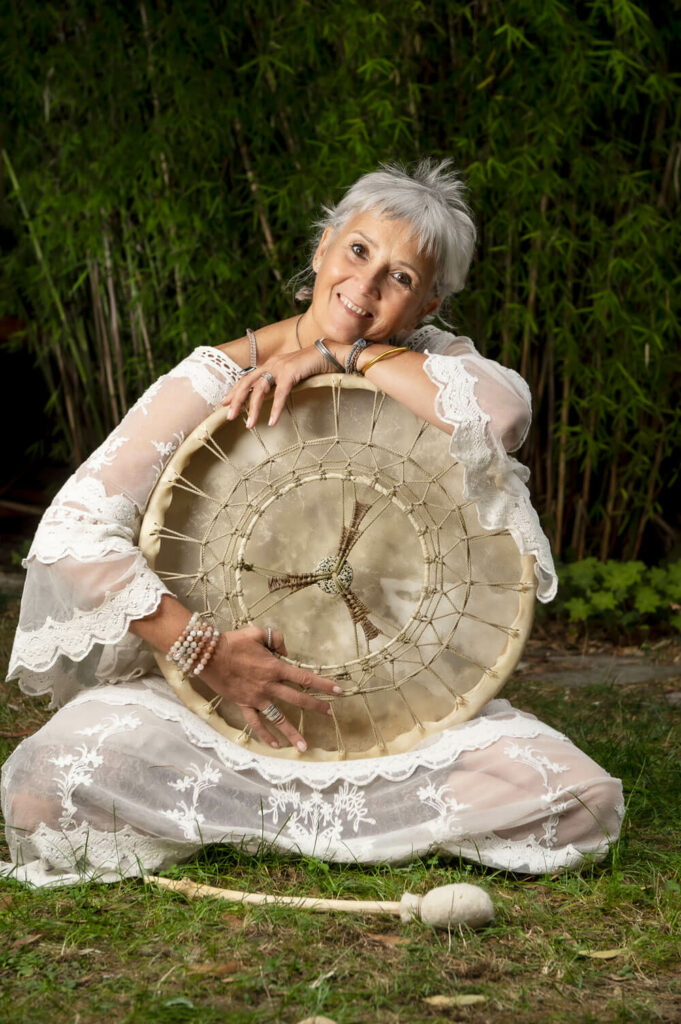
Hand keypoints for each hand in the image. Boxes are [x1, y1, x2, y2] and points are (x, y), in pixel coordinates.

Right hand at [198, 624, 341, 751]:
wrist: (208, 655)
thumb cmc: (233, 642)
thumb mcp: (257, 633)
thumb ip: (276, 639)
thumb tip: (286, 652)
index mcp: (275, 667)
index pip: (304, 678)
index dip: (322, 684)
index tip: (338, 691)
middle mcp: (269, 685)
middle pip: (297, 699)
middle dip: (316, 706)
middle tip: (329, 714)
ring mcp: (257, 698)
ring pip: (278, 718)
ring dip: (292, 732)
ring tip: (304, 747)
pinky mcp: (244, 704)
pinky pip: (256, 723)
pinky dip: (265, 735)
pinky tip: (275, 746)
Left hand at [222, 345, 330, 428]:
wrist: (329, 354)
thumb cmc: (312, 366)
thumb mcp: (290, 374)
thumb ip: (279, 382)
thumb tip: (271, 396)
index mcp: (269, 364)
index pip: (246, 378)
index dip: (234, 391)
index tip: (224, 403)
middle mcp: (271, 364)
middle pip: (247, 383)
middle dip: (236, 400)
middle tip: (229, 416)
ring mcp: (280, 367)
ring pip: (260, 390)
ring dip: (253, 409)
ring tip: (250, 425)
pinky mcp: (291, 373)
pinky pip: (280, 395)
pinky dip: (275, 409)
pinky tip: (272, 422)